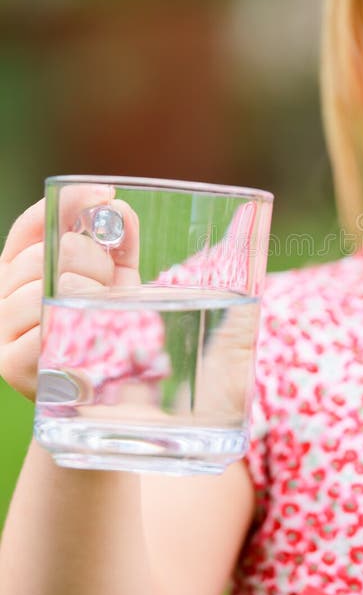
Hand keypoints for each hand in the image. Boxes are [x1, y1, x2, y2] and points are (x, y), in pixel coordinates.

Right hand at [0, 185, 139, 400]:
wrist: (108, 400)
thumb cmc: (111, 332)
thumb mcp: (119, 280)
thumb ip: (119, 242)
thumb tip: (117, 208)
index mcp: (24, 267)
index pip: (35, 222)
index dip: (71, 202)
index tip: (107, 195)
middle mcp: (3, 293)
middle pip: (47, 251)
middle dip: (91, 261)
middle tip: (108, 286)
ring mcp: (1, 328)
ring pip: (45, 286)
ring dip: (87, 296)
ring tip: (100, 316)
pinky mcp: (10, 365)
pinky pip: (43, 328)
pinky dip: (71, 327)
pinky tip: (84, 336)